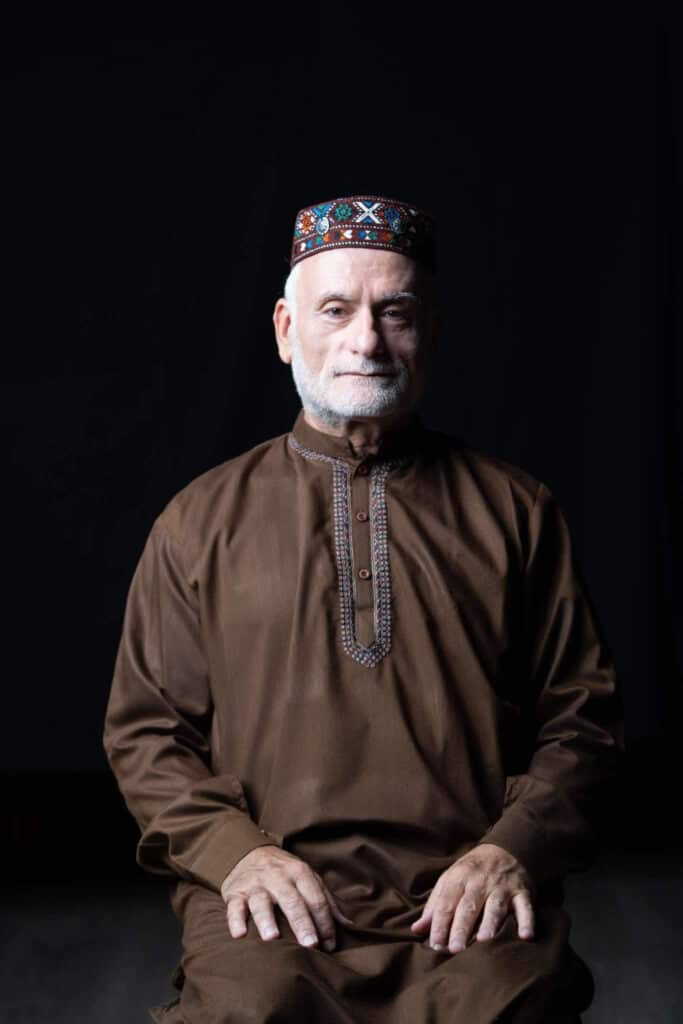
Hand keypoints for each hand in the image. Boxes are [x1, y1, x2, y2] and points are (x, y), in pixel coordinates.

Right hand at [220, 845, 354, 952]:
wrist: (247, 851)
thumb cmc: (283, 872)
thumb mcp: (307, 877)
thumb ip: (327, 900)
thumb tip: (350, 925)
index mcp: (300, 873)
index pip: (316, 898)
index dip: (325, 922)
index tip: (330, 945)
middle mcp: (278, 877)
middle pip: (292, 900)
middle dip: (302, 922)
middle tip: (310, 944)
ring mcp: (256, 884)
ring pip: (261, 901)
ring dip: (266, 919)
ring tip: (272, 938)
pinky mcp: (235, 892)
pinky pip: (234, 906)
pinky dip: (235, 919)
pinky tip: (239, 934)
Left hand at [410, 843, 535, 953]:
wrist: (506, 848)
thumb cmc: (472, 871)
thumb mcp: (451, 879)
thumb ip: (435, 905)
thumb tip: (417, 929)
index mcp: (459, 878)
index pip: (447, 902)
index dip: (440, 923)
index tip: (435, 945)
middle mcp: (480, 882)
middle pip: (469, 906)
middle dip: (461, 927)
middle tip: (455, 949)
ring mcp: (502, 887)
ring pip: (495, 906)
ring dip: (490, 923)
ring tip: (484, 941)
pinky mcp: (522, 892)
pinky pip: (525, 907)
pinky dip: (527, 921)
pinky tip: (525, 936)